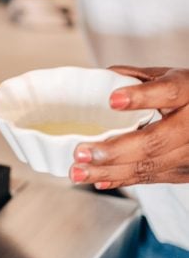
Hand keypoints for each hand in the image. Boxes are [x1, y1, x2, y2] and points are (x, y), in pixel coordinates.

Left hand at [69, 66, 188, 187]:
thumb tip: (97, 78)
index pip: (169, 92)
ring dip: (109, 171)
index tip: (113, 100)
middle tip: (81, 152)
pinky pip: (150, 178)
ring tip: (78, 171)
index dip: (142, 97)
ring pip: (148, 165)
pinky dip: (121, 180)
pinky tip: (98, 180)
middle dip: (113, 151)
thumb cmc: (185, 95)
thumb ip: (135, 77)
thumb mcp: (167, 77)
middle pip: (154, 141)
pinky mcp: (184, 171)